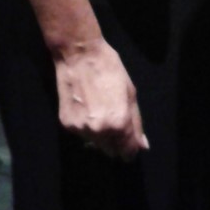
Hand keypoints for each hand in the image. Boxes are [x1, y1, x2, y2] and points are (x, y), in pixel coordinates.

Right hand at [53, 37, 147, 159]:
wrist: (79, 56)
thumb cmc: (110, 69)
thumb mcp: (131, 93)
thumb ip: (136, 123)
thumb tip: (142, 146)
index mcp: (119, 123)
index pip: (127, 153)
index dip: (130, 148)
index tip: (129, 141)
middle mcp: (100, 131)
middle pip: (111, 152)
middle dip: (115, 142)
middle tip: (114, 120)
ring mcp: (81, 129)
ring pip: (95, 144)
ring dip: (99, 135)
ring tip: (98, 110)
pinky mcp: (66, 125)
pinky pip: (81, 134)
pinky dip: (85, 126)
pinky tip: (86, 107)